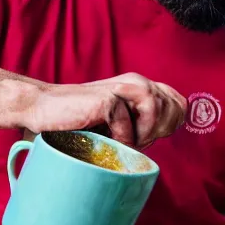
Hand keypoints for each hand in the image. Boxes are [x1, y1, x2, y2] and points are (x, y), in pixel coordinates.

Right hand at [21, 73, 186, 148]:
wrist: (45, 110)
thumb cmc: (83, 122)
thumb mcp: (122, 123)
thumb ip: (145, 123)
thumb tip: (167, 133)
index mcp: (144, 87)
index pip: (180, 104)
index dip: (172, 124)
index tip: (148, 137)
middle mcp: (138, 83)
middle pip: (173, 110)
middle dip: (158, 132)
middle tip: (131, 141)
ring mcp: (125, 88)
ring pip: (155, 113)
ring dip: (141, 136)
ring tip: (118, 140)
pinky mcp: (109, 98)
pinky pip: (128, 127)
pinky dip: (119, 140)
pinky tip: (103, 138)